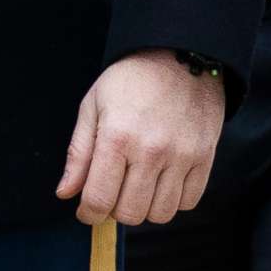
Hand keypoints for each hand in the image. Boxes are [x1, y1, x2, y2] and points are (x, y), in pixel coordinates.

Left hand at [56, 50, 224, 226]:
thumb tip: (65, 194)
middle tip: (114, 190)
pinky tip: (162, 180)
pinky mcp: (205, 157)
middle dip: (115, 210)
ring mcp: (181, 156)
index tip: (88, 210)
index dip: (89, 213)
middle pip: (130, 214)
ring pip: (161, 214)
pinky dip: (173, 200)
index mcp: (117, 136)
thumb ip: (78, 153)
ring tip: (138, 185)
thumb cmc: (130, 80)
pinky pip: (189, 202)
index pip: (99, 199)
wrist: (179, 56)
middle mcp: (151, 150)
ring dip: (145, 207)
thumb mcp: (93, 106)